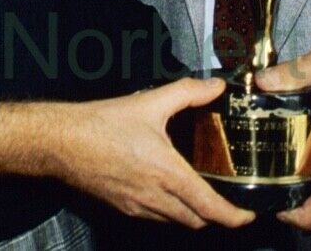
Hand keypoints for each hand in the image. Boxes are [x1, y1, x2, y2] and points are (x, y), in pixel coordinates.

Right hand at [0, 78, 254, 229]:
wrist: (61, 143)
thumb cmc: (102, 124)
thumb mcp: (150, 102)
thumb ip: (188, 92)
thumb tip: (217, 87)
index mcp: (167, 174)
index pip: (210, 208)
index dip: (234, 217)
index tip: (249, 214)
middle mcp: (155, 198)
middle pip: (197, 222)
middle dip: (217, 217)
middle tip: (230, 201)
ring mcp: (137, 207)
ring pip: (176, 222)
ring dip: (194, 216)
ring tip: (204, 196)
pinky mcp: (123, 208)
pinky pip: (156, 218)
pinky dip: (171, 213)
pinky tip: (170, 192)